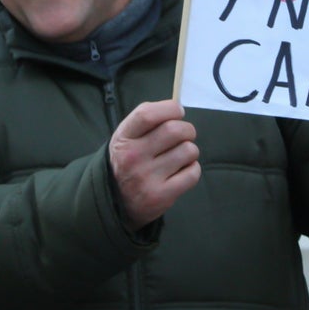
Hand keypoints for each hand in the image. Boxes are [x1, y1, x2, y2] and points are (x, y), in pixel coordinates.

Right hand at [108, 99, 200, 230]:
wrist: (115, 202)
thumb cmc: (128, 161)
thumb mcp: (126, 137)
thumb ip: (147, 121)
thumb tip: (177, 108)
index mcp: (124, 138)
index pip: (147, 114)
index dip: (170, 108)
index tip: (178, 111)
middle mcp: (133, 157)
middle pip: (174, 130)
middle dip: (187, 129)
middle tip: (185, 135)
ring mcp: (146, 178)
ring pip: (188, 150)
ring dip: (190, 151)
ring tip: (181, 156)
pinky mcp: (161, 196)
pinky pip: (193, 173)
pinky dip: (193, 168)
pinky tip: (182, 170)